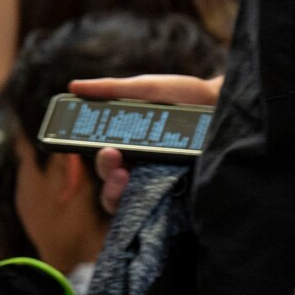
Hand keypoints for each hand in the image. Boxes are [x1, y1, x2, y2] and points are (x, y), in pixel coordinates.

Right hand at [69, 74, 223, 212]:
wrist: (221, 100)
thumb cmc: (182, 94)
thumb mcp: (146, 88)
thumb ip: (111, 89)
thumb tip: (73, 86)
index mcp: (127, 146)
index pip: (103, 163)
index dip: (96, 161)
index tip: (103, 148)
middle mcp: (140, 168)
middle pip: (112, 185)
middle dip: (106, 172)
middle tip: (112, 155)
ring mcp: (161, 182)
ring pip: (130, 203)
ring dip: (119, 191)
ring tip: (124, 175)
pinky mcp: (183, 192)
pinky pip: (163, 207)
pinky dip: (153, 203)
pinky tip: (157, 189)